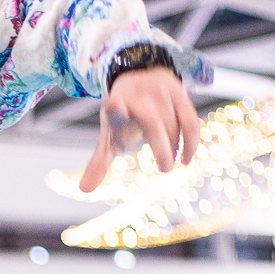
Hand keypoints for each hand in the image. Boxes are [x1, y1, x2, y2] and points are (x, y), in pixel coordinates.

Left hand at [79, 67, 200, 192]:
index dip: (116, 109)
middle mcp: (137, 96)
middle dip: (161, 149)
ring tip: (169, 162)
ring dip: (173, 147)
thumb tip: (84, 190)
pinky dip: (191, 141)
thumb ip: (99, 163)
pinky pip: (190, 120)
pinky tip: (187, 158)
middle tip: (164, 169)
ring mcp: (159, 91)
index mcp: (115, 106)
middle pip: (152, 123)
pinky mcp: (178, 91)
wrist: (136, 82)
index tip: (114, 107)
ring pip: (172, 124)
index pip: (114, 107)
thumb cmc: (121, 117)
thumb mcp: (108, 137)